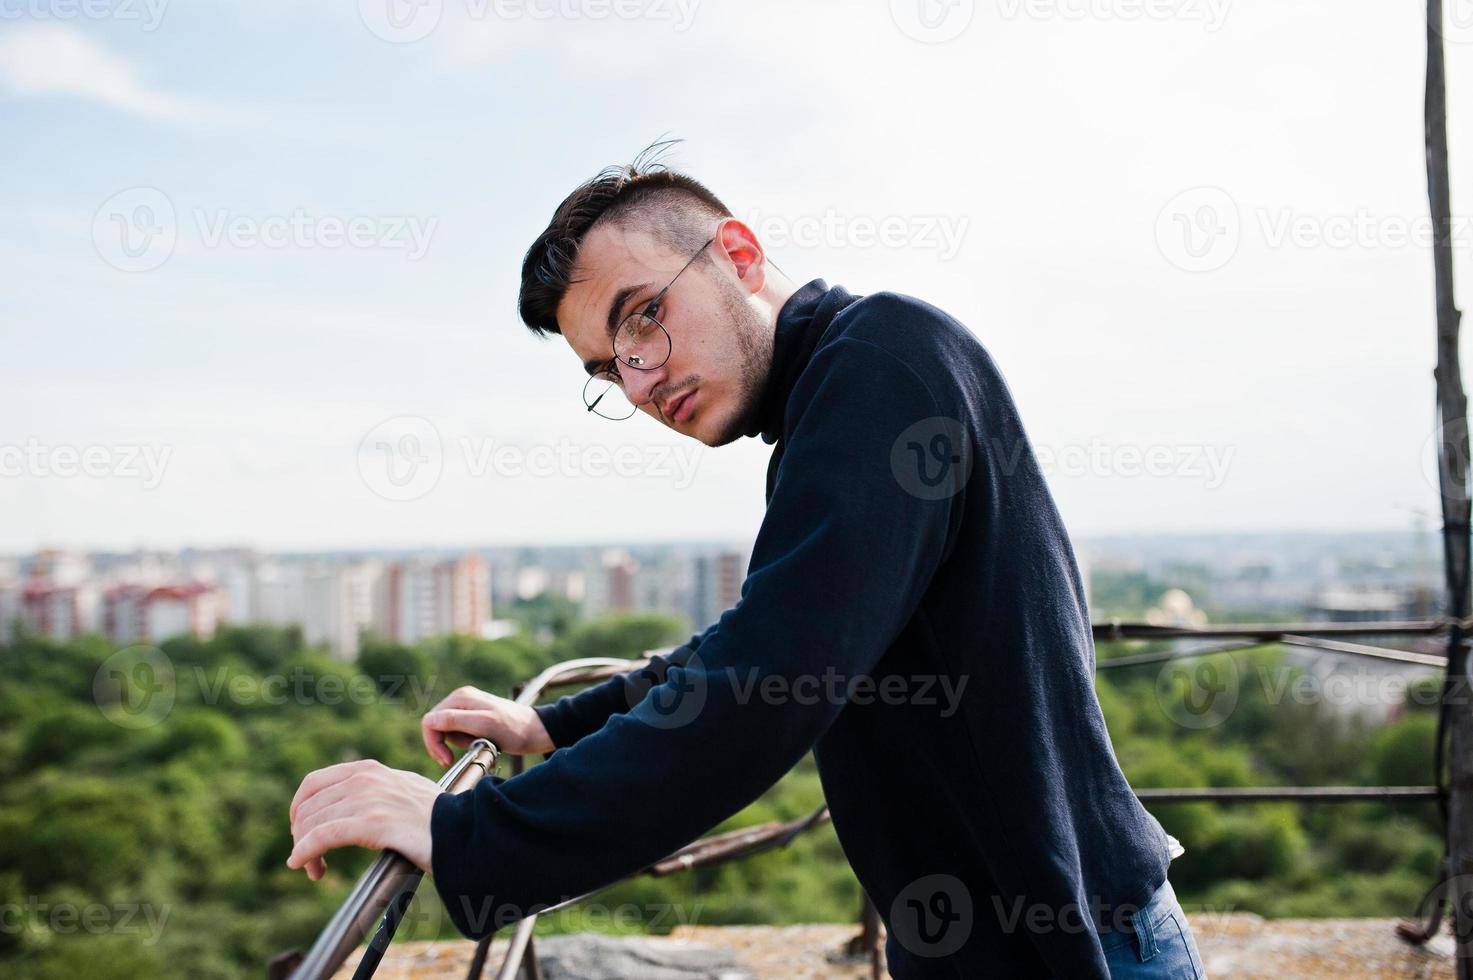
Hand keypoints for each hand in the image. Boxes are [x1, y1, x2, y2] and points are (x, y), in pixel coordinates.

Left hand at [286, 759, 440, 879]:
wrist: (464, 829)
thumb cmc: (437, 819)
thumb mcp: (402, 790)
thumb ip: (376, 791)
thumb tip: (350, 808)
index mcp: (370, 769)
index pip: (313, 783)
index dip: (299, 810)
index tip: (301, 831)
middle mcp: (365, 778)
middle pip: (308, 805)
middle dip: (300, 834)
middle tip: (307, 858)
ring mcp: (368, 798)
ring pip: (312, 823)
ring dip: (303, 849)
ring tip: (312, 868)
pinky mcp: (372, 822)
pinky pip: (322, 836)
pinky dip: (305, 852)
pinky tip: (304, 865)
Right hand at [421, 685, 554, 764]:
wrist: (534, 732)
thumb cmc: (513, 730)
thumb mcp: (483, 725)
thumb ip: (455, 721)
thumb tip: (429, 721)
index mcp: (460, 697)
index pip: (430, 721)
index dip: (433, 743)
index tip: (447, 760)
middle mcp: (460, 699)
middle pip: (435, 726)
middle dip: (445, 744)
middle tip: (463, 754)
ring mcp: (466, 707)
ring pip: (446, 732)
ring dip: (457, 744)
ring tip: (478, 744)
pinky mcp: (472, 717)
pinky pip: (458, 733)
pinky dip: (464, 743)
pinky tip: (479, 743)